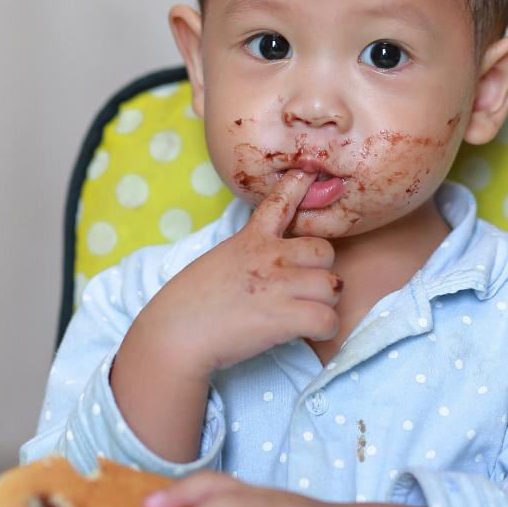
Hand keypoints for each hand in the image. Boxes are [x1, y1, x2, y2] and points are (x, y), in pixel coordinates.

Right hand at [135, 169, 341, 377]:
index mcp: (250, 239)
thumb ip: (246, 255)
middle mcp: (270, 255)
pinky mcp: (286, 317)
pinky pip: (328, 320)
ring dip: (324, 304)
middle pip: (325, 251)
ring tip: (305, 315)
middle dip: (320, 271)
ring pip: (333, 286)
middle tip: (304, 290)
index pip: (280, 202)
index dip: (298, 186)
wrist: (174, 332)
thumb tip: (266, 268)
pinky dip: (324, 330)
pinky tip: (307, 334)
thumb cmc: (188, 303)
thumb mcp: (218, 261)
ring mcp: (280, 284)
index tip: (308, 173)